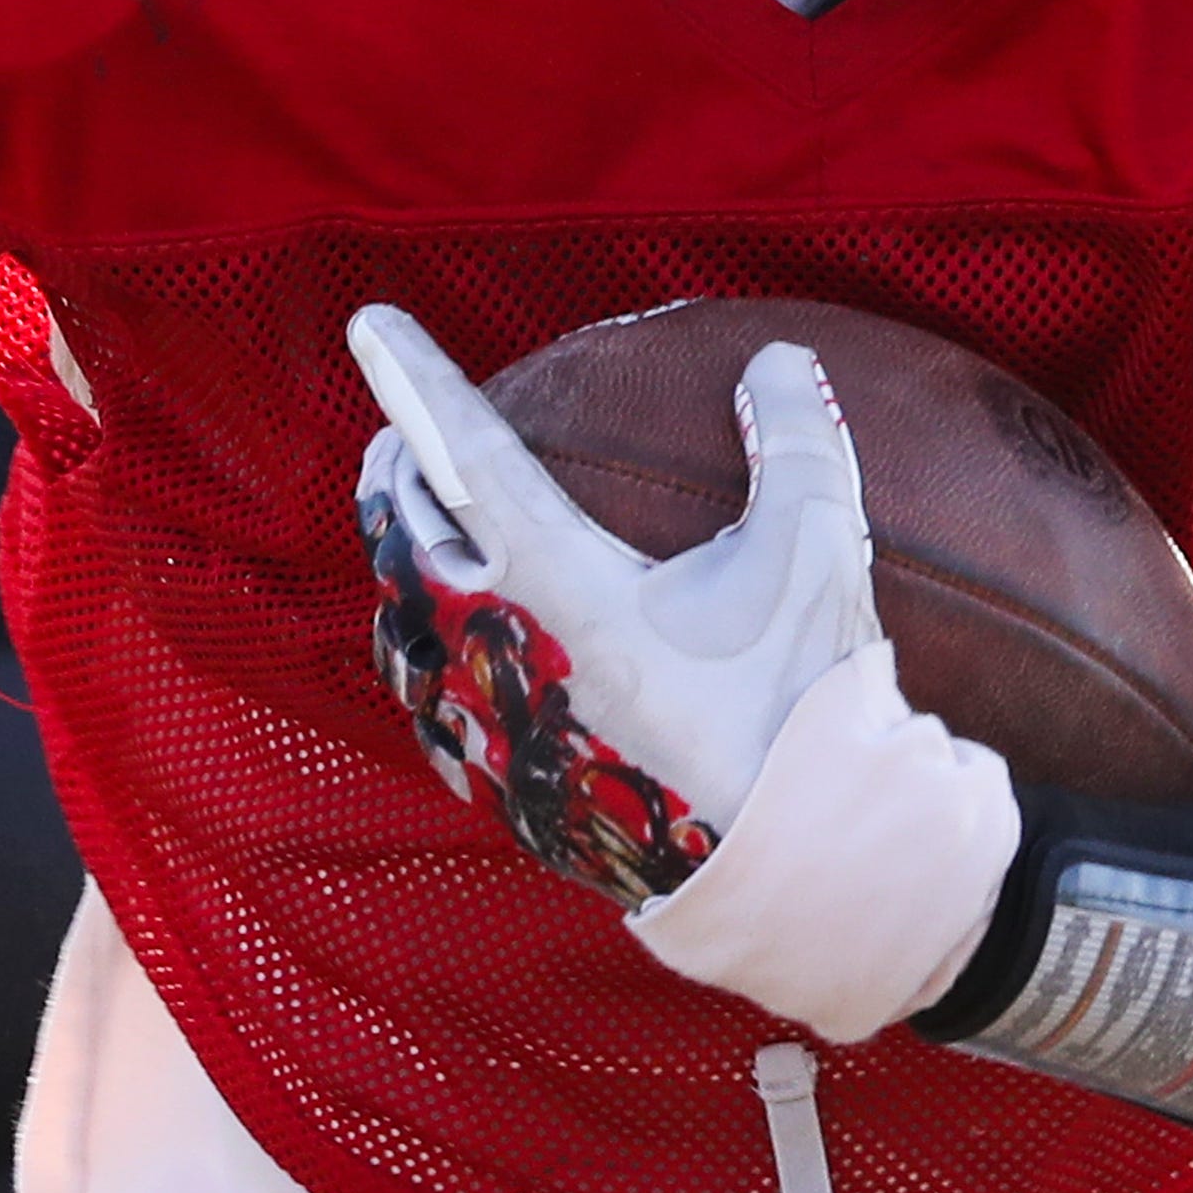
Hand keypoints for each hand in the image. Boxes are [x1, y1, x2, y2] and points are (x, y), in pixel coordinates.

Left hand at [348, 303, 883, 904]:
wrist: (805, 867)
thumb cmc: (806, 708)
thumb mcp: (819, 558)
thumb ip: (798, 446)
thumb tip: (776, 359)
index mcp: (565, 590)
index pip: (470, 459)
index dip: (421, 383)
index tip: (373, 325)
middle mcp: (506, 658)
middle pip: (406, 538)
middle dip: (397, 471)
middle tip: (403, 428)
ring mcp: (495, 732)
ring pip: (401, 626)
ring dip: (402, 563)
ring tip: (415, 524)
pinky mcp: (506, 792)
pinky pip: (430, 708)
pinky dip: (426, 655)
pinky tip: (445, 646)